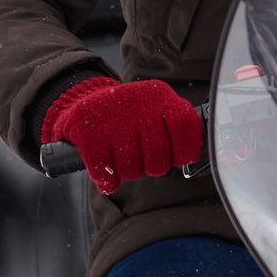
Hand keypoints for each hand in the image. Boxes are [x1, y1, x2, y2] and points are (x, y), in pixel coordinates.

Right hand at [39, 77, 202, 194]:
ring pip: (132, 168)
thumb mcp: (155, 109)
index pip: (185, 124)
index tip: (180, 159)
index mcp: (160, 96)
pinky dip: (108, 180)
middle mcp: (138, 104)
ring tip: (123, 160)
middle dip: (154, 166)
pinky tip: (108, 174)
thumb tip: (193, 157)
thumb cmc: (129, 115)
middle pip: (159, 155)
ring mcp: (112, 118)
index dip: (185, 149)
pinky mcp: (88, 132)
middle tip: (145, 160)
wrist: (84, 101)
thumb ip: (174, 128)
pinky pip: (105, 171)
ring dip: (129, 173)